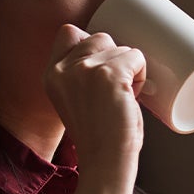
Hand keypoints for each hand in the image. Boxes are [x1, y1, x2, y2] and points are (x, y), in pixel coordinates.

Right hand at [44, 24, 146, 174]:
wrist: (105, 161)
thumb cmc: (98, 137)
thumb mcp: (74, 100)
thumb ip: (79, 76)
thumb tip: (109, 51)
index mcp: (52, 74)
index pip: (68, 32)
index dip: (91, 46)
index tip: (100, 72)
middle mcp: (64, 68)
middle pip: (100, 37)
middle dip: (114, 58)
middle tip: (114, 90)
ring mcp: (86, 69)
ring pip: (121, 48)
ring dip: (130, 69)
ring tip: (123, 97)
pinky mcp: (110, 75)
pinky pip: (137, 56)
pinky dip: (142, 74)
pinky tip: (132, 96)